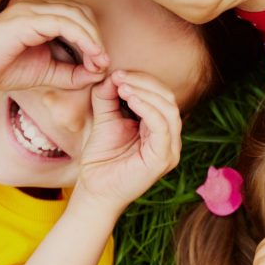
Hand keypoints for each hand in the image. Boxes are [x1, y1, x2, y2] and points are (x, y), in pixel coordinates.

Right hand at [0, 0, 107, 89]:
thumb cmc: (2, 69)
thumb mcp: (47, 73)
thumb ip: (72, 73)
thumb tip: (99, 74)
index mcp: (42, 15)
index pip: (80, 17)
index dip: (95, 39)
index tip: (101, 64)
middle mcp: (38, 6)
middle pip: (82, 13)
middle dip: (97, 38)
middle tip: (103, 63)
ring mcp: (31, 9)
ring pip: (76, 15)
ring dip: (94, 39)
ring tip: (99, 61)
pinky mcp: (26, 18)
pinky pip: (63, 23)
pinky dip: (82, 38)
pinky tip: (90, 55)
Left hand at [73, 71, 181, 210]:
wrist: (94, 191)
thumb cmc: (101, 159)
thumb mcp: (105, 119)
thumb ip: (108, 97)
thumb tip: (112, 75)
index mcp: (160, 128)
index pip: (161, 96)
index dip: (142, 80)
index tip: (118, 73)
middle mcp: (170, 138)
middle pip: (168, 99)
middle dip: (144, 83)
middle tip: (120, 76)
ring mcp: (170, 149)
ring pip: (169, 110)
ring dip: (146, 93)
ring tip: (123, 87)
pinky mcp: (163, 158)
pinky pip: (162, 127)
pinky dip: (148, 108)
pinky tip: (130, 99)